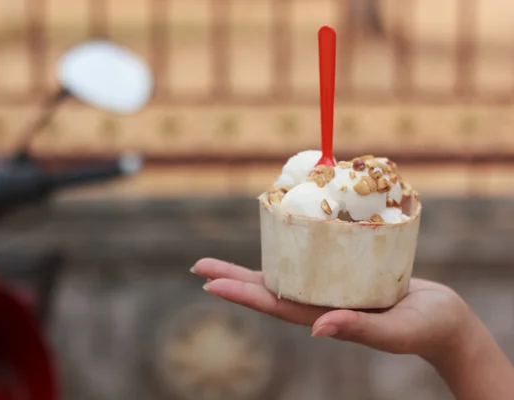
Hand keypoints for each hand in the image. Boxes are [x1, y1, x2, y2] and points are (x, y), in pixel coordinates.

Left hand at [191, 258, 473, 360]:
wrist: (444, 320)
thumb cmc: (424, 328)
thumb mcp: (393, 331)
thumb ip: (357, 329)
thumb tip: (316, 330)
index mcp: (323, 318)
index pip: (273, 304)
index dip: (240, 292)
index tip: (208, 282)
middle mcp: (319, 303)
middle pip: (269, 287)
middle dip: (233, 278)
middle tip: (199, 266)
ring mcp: (329, 289)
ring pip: (285, 274)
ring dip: (254, 265)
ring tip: (224, 259)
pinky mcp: (344, 274)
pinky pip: (310, 261)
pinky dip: (290, 250)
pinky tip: (279, 241)